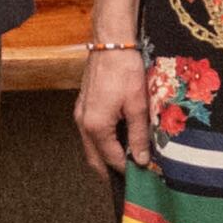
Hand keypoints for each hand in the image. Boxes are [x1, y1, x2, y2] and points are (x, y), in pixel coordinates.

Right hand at [74, 42, 151, 179]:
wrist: (111, 43)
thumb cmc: (124, 70)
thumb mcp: (137, 105)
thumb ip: (138, 135)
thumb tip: (141, 159)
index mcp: (96, 126)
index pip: (111, 158)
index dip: (127, 169)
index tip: (142, 175)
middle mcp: (83, 122)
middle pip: (94, 158)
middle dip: (110, 171)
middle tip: (129, 179)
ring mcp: (81, 113)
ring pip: (91, 146)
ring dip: (105, 156)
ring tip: (126, 161)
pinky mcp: (83, 104)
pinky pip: (90, 132)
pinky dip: (102, 142)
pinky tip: (117, 139)